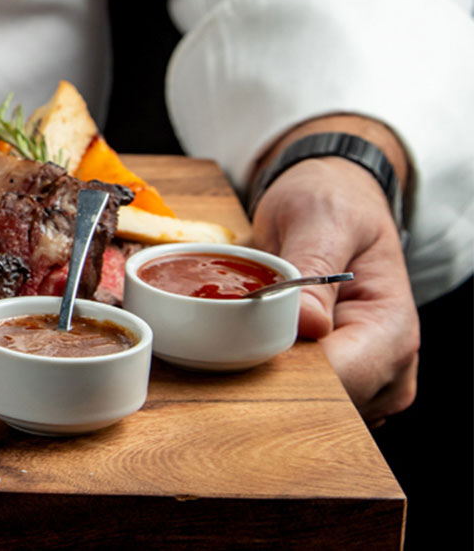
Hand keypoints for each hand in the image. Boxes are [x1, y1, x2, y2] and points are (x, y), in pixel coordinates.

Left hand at [251, 157, 417, 423]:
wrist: (334, 199)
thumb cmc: (332, 203)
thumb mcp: (322, 219)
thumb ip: (314, 266)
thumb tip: (307, 323)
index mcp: (391, 329)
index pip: (342, 380)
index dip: (284, 376)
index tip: (232, 357)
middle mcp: (387, 367)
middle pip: (320, 404)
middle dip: (265, 383)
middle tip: (215, 347)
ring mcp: (365, 381)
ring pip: (305, 407)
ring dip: (260, 382)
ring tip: (228, 340)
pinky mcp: (337, 380)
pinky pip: (297, 395)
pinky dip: (264, 378)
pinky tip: (240, 349)